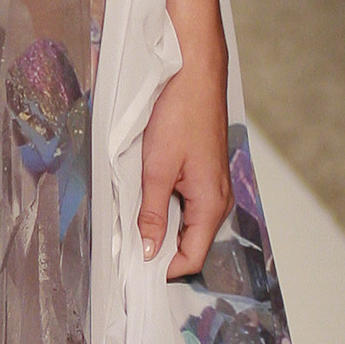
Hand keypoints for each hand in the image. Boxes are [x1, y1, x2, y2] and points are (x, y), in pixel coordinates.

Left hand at [138, 54, 232, 278]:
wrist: (195, 73)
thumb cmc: (180, 114)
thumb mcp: (156, 169)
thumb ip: (152, 214)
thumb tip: (149, 251)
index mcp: (211, 204)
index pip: (191, 258)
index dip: (162, 270)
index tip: (133, 270)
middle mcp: (218, 199)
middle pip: (190, 244)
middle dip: (160, 251)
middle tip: (126, 249)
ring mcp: (213, 186)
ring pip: (187, 224)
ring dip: (161, 228)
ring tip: (132, 224)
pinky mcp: (204, 173)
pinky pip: (187, 204)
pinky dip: (166, 208)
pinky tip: (145, 200)